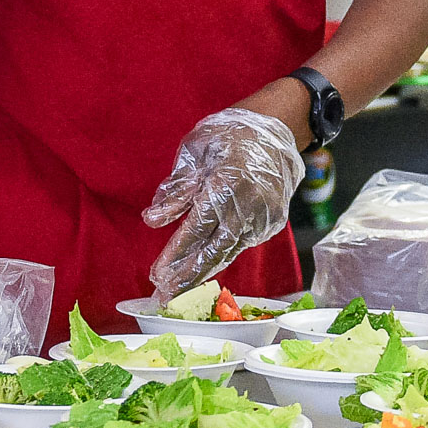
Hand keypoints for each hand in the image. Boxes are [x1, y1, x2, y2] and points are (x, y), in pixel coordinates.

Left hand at [143, 107, 304, 301]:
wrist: (275, 131)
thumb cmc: (229, 136)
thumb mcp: (196, 151)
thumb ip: (176, 188)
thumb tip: (152, 219)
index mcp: (227, 184)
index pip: (197, 228)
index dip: (176, 254)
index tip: (156, 274)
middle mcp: (248, 205)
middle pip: (215, 250)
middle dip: (187, 277)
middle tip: (163, 296)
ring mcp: (264, 216)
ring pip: (228, 251)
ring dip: (202, 271)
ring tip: (176, 289)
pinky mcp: (271, 222)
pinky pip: (241, 244)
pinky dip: (220, 256)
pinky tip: (201, 267)